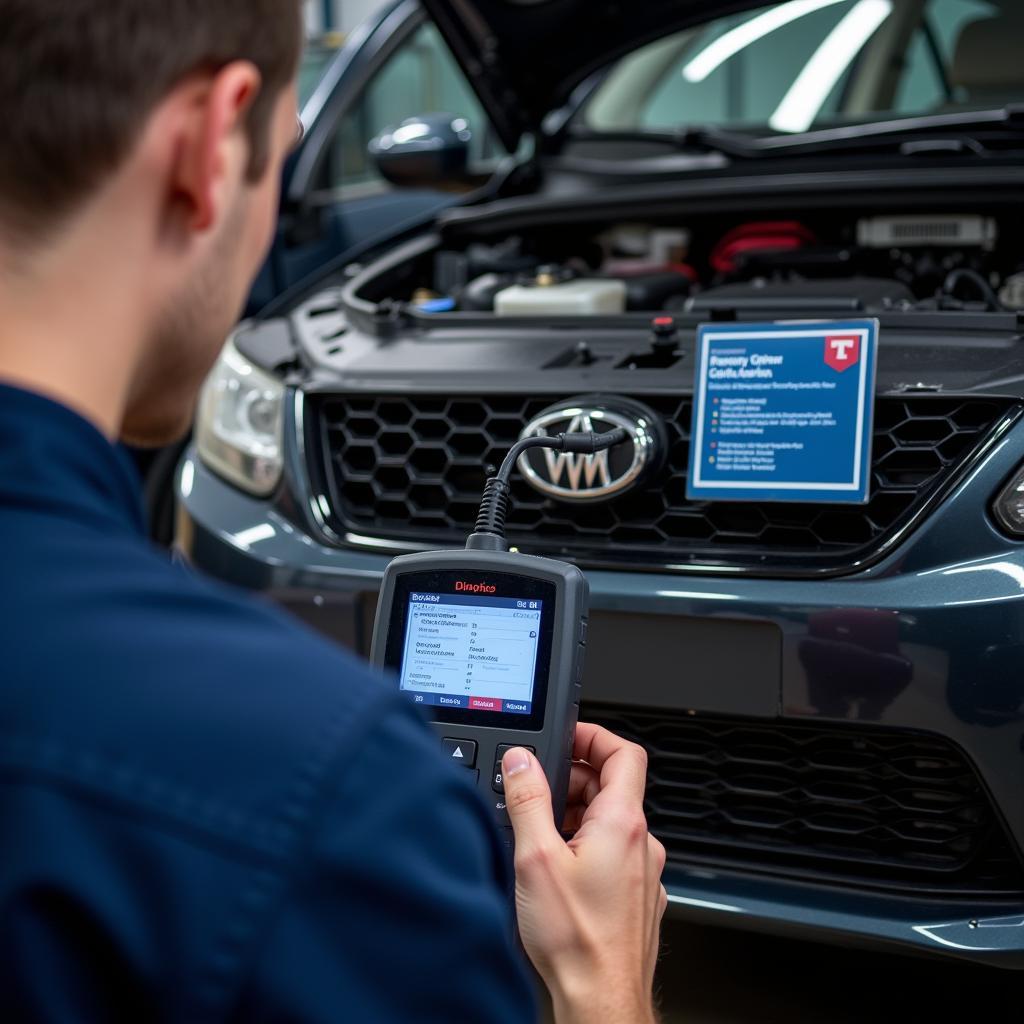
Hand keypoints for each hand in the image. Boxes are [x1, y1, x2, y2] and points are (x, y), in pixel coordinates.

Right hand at [502, 724, 665, 1023]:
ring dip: (576, 816)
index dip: (594, 735)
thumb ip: (527, 800)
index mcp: (623, 823)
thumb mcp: (535, 858)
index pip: (624, 752)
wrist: (601, 1003)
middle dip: (572, 780)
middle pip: (612, 786)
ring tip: (539, 836)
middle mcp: (643, 844)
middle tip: (536, 791)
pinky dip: (587, 848)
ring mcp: (644, 873)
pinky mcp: (638, 899)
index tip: (567, 736)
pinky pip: (615, 855)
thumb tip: (521, 760)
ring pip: (612, 823)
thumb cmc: (577, 942)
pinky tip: (558, 871)